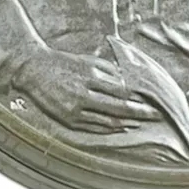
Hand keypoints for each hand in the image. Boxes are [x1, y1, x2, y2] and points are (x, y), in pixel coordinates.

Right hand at [13, 49, 160, 133]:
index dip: (138, 98)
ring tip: (141, 123)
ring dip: (127, 123)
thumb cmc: (64, 62)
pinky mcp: (68, 119)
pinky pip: (94, 127)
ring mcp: (75, 109)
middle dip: (139, 112)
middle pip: (118, 107)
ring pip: (108, 120)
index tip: (152, 100)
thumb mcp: (87, 60)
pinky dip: (110, 128)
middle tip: (155, 115)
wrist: (34, 69)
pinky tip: (121, 127)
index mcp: (90, 76)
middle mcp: (84, 93)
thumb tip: (130, 81)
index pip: (121, 90)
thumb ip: (109, 70)